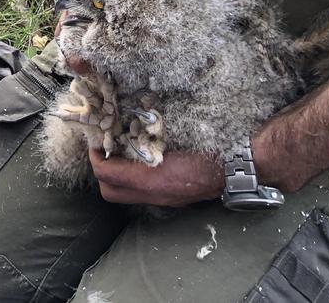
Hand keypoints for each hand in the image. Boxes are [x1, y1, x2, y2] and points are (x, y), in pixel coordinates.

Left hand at [89, 147, 223, 207]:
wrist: (233, 170)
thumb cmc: (205, 150)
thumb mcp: (172, 139)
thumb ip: (146, 139)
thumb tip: (122, 131)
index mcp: (150, 179)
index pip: (107, 173)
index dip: (95, 157)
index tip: (95, 142)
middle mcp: (153, 193)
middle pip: (109, 192)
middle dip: (100, 172)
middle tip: (103, 150)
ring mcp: (161, 198)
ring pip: (123, 195)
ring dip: (115, 176)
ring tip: (118, 154)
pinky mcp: (169, 198)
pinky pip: (139, 193)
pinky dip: (131, 179)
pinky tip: (138, 160)